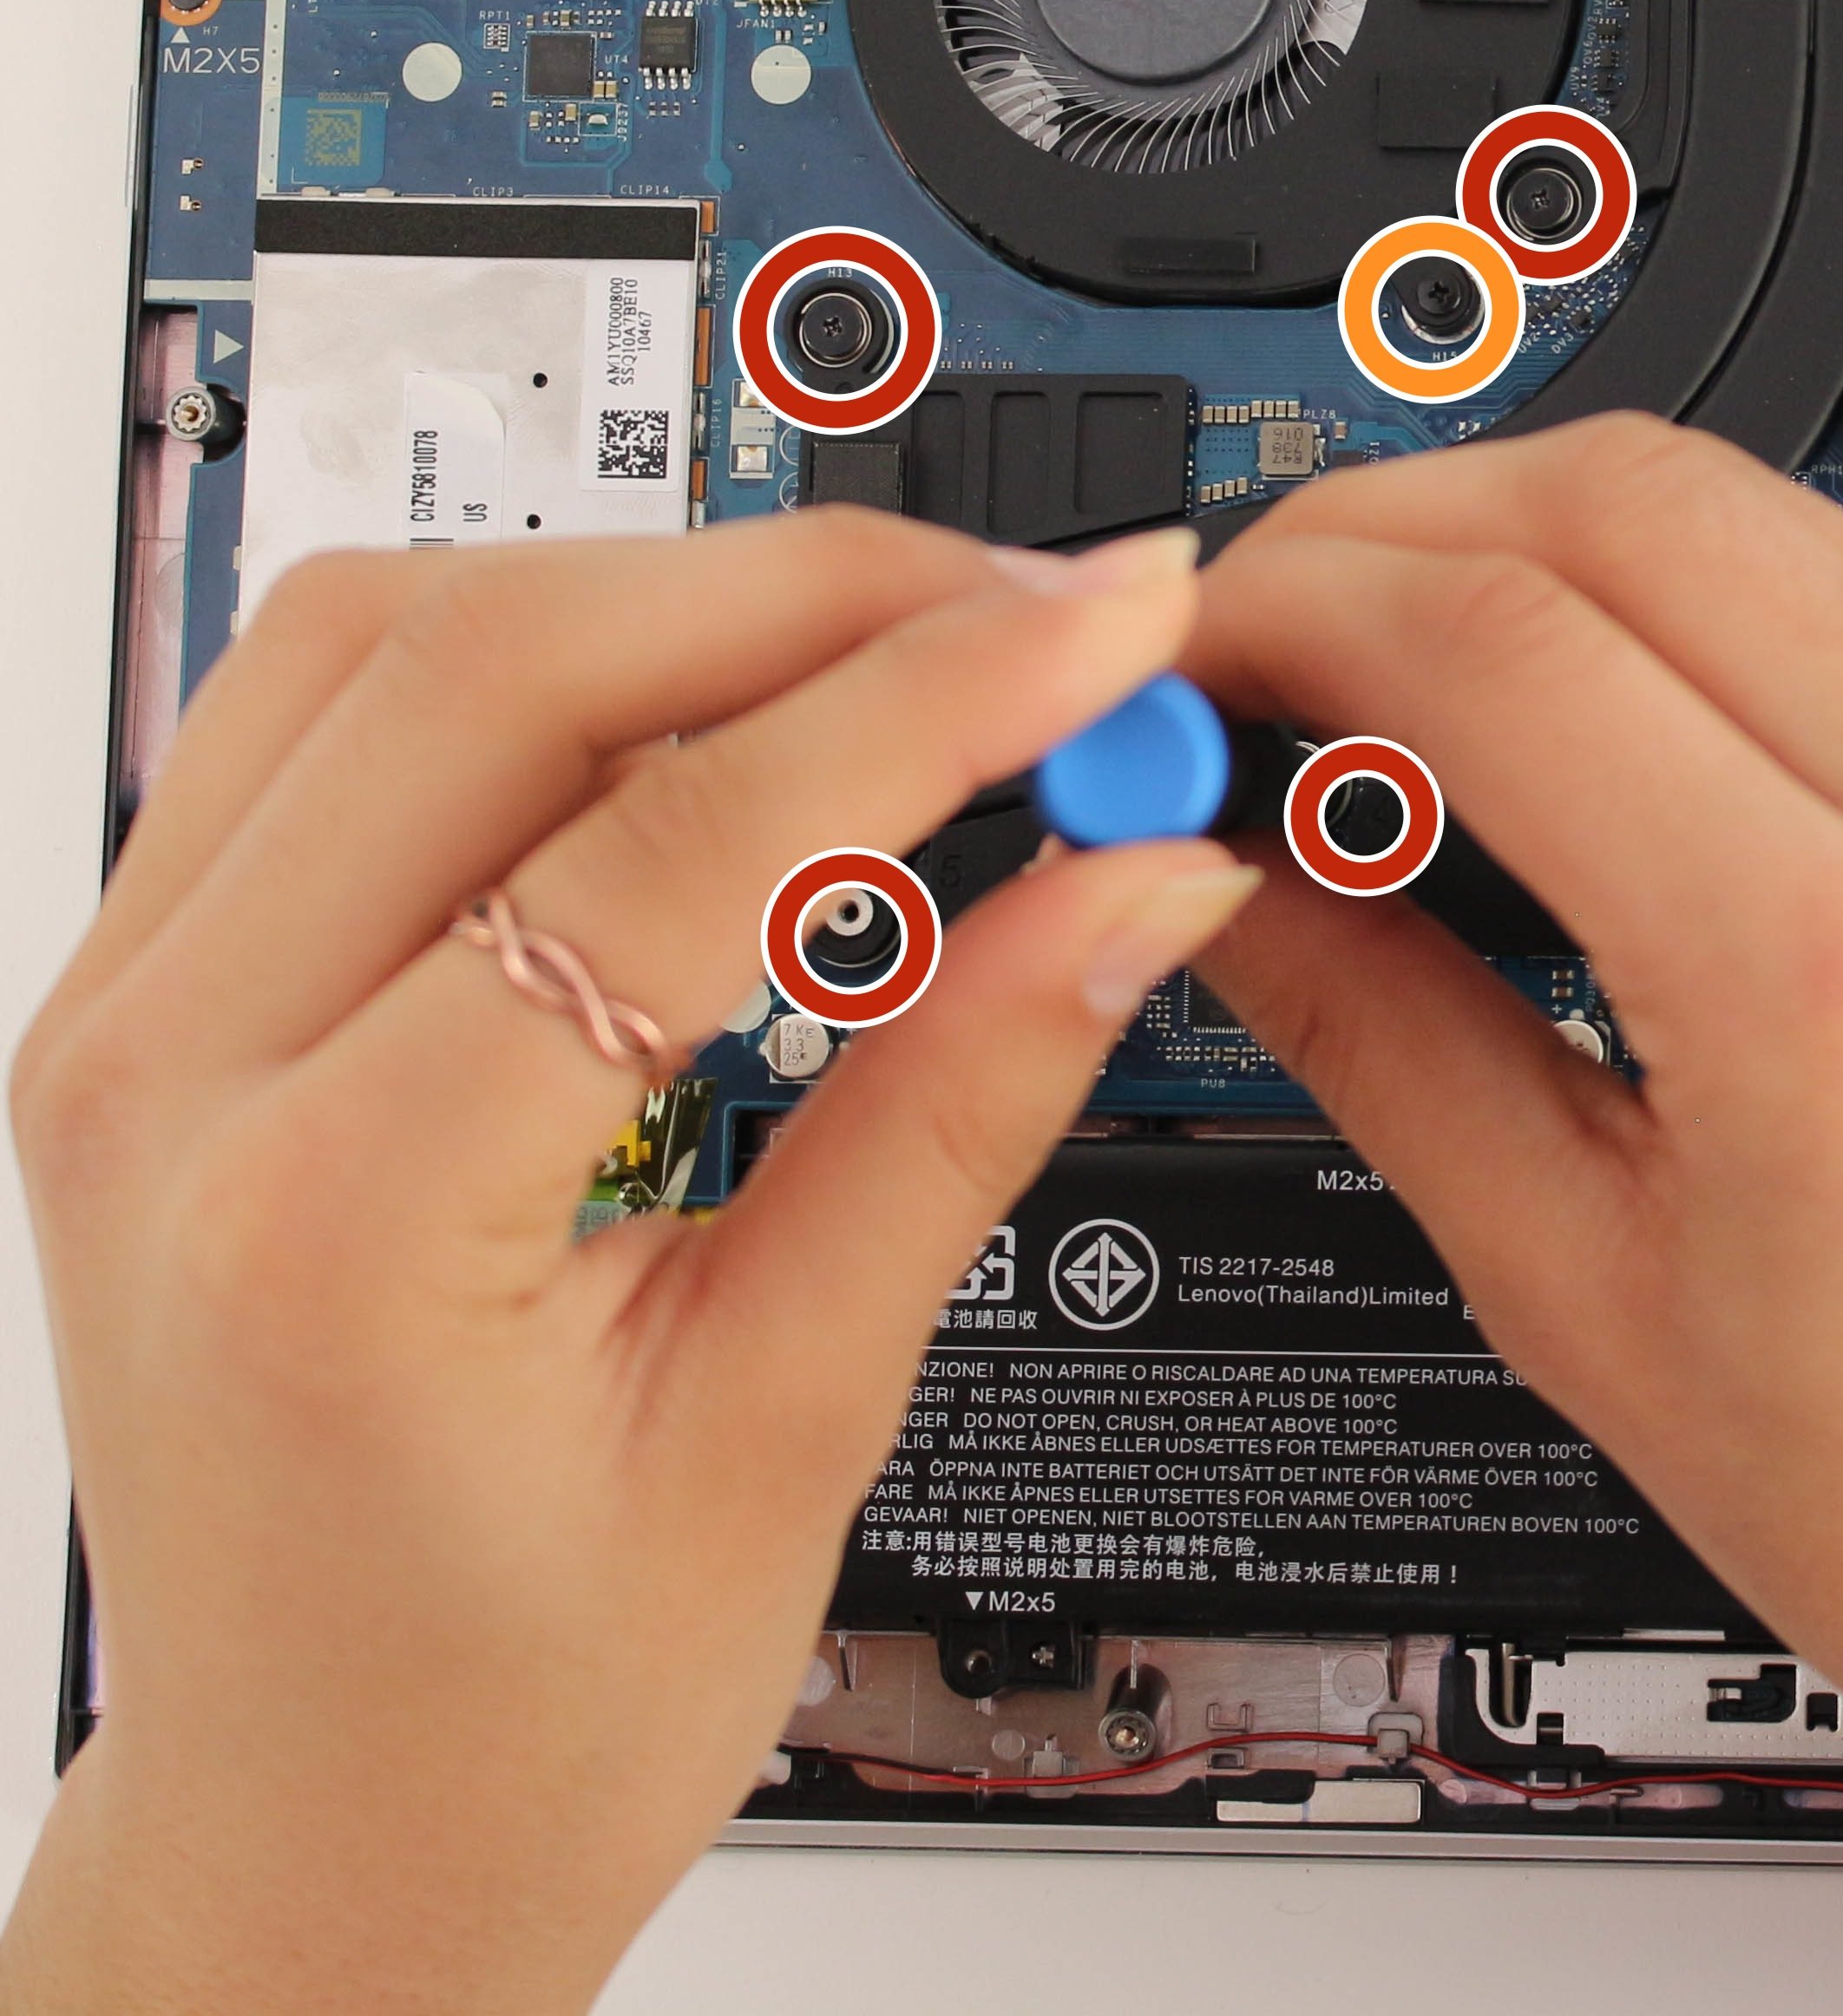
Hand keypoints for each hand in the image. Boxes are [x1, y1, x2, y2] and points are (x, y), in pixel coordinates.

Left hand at [6, 516, 1256, 2015]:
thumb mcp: (787, 1419)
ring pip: (388, 628)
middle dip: (818, 590)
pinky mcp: (148, 987)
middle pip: (503, 661)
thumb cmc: (503, 1711)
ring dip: (665, 587)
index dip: (940, 698)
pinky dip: (533, 646)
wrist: (317, 1828)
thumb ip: (958, 1104)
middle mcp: (173, 1084)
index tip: (1113, 629)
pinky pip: (323, 700)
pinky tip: (694, 697)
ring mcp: (127, 1018)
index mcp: (331, 1231)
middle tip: (1042, 614)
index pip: (677, 843)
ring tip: (892, 642)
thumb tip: (1140, 881)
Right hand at [1186, 417, 1842, 2015]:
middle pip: (1627, 480)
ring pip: (1751, 496)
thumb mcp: (1610, 1289)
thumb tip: (1255, 866)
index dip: (1299, 601)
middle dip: (1406, 510)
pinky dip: (1685, 608)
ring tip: (1416, 703)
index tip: (1197, 654)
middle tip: (1278, 641)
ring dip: (1552, 541)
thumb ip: (1410, 1026)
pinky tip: (1596, 747)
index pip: (1493, 619)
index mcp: (1839, 956)